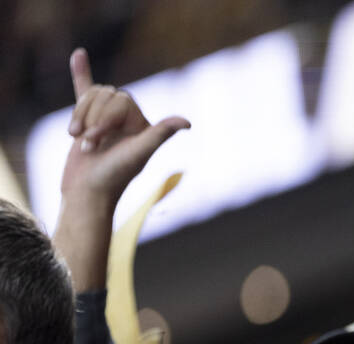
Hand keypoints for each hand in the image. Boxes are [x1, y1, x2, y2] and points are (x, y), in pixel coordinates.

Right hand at [60, 48, 189, 208]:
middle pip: (104, 95)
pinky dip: (81, 72)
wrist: (87, 193)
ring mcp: (105, 119)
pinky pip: (84, 91)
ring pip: (90, 97)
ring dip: (79, 118)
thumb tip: (188, 122)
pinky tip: (79, 54)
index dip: (105, 116)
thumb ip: (160, 134)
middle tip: (90, 146)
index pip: (121, 99)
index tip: (97, 141)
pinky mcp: (85, 120)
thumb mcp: (139, 153)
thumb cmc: (114, 176)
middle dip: (92, 119)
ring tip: (81, 143)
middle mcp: (126, 120)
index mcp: (142, 124)